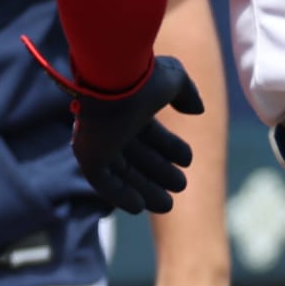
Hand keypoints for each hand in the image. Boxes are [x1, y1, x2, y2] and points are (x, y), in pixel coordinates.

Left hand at [71, 56, 203, 214]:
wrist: (113, 78)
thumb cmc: (142, 78)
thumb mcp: (173, 80)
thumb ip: (186, 93)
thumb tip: (197, 110)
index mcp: (128, 105)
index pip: (149, 133)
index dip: (168, 147)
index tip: (188, 160)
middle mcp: (111, 124)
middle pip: (137, 156)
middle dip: (159, 173)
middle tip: (180, 185)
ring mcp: (98, 141)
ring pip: (122, 173)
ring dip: (144, 190)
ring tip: (167, 205)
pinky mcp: (88, 156)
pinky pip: (104, 183)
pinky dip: (120, 195)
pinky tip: (140, 207)